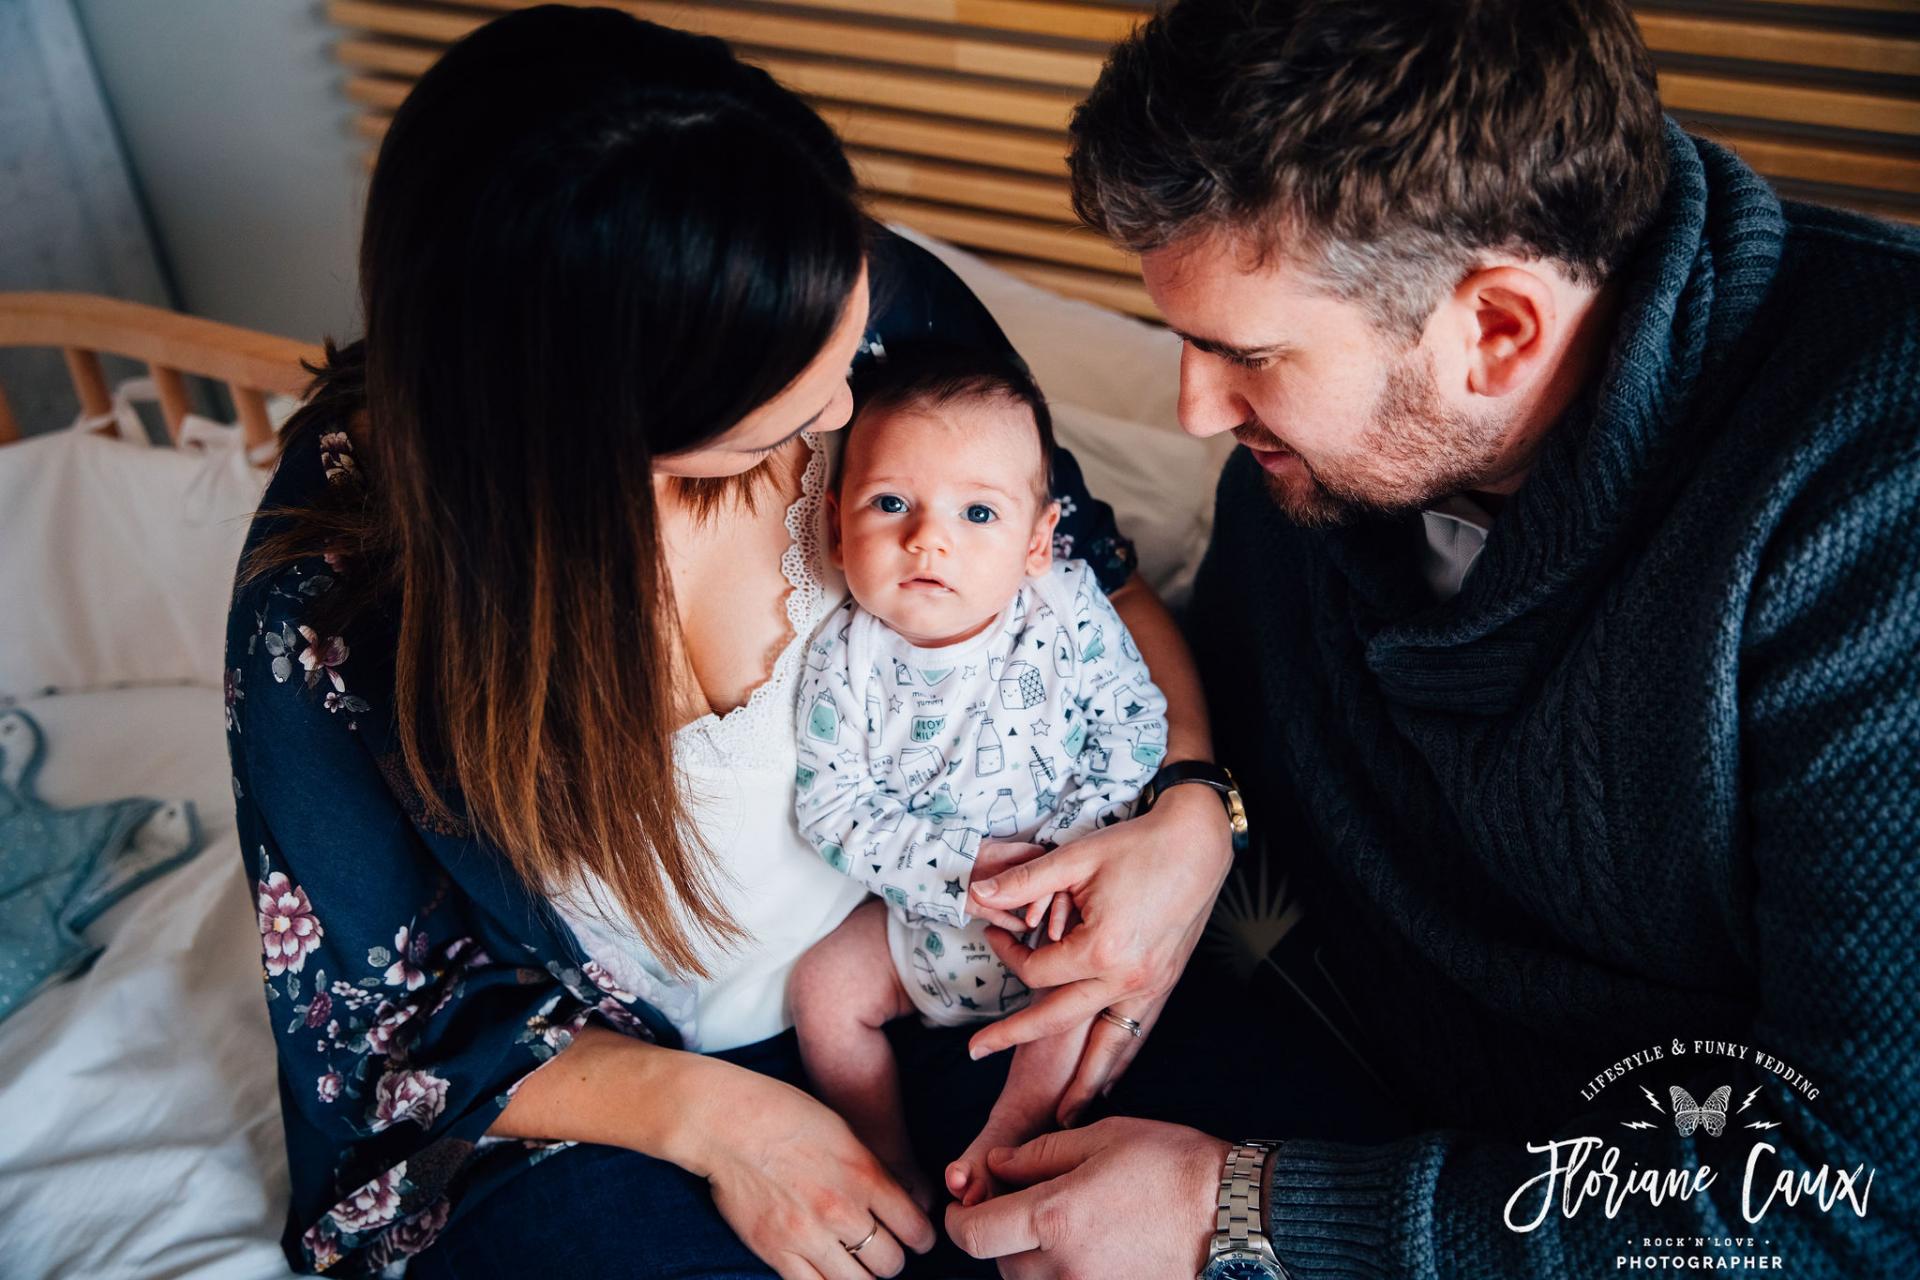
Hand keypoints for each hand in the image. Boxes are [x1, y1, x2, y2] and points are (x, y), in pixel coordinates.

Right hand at [682, 1056, 935, 1278]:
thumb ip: (873, 1171)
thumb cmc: (787, 1115)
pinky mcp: (775, 1251)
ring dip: (863, 1276)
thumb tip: (899, 1201)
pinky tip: (829, 1271)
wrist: (728, 1122)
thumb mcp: (845, 1132)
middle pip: (891, 1263)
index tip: (917, 1239)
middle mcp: (840, 1211)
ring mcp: (807, 1235)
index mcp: (864, 1176)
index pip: (915, 1228)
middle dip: (893, 1259)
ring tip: (858, 1265)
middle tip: (885, 1251)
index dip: (921, 1238)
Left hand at [944, 1117, 1228, 1278]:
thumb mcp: (1101, 1137)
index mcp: (1055, 1218)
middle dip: (1001, 1231)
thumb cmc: (1171, 1166)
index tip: (960, 1207)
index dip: (956, 1221)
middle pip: (999, 1261)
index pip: (973, 1236)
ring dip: (1031, 1255)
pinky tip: (1089, 1243)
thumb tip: (995, 1167)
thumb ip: (1038, 1154)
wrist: (1235, 1215)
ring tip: (1065, 1220)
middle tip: (1026, 1200)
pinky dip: (1063, 1270)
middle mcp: (1064, 1267)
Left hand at [965, 786, 1231, 1102]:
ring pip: (1108, 1045)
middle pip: (1059, 1019)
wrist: (1198, 841)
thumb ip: (1024, 882)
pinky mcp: (1165, 983)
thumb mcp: (1076, 857)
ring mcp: (1150, 985)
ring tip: (1059, 1114)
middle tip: (975, 1053)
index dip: (1008, 955)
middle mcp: (1126, 977)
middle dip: (1014, 1037)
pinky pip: (1137, 1033)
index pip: (1037, 972)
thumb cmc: (1138, 844)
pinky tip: (1110, 1081)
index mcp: (1101, 949)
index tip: (992, 934)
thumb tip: (975, 893)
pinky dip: (1120, 1061)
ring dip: (1082, 1081)